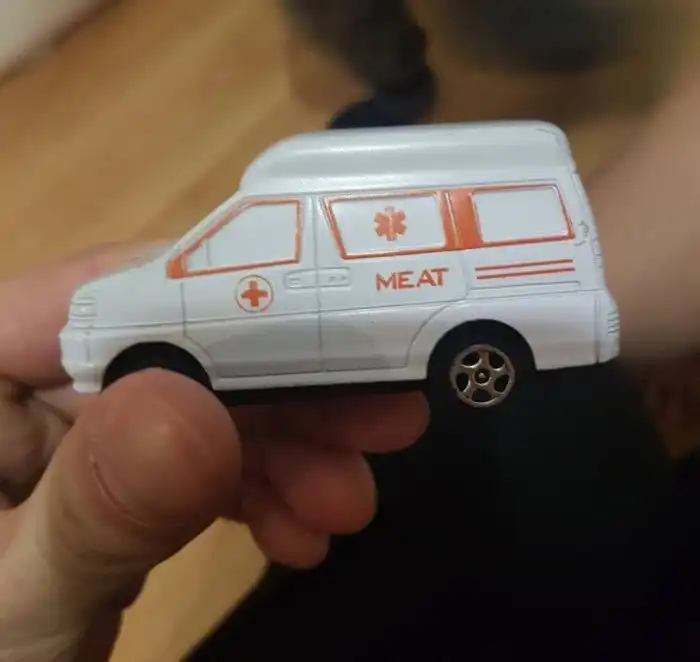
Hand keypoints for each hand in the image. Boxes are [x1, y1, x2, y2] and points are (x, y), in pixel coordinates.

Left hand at [0, 243, 428, 660]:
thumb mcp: (16, 601)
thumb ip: (97, 507)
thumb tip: (195, 410)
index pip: (95, 300)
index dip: (217, 296)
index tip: (328, 319)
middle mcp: (28, 384)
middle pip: (174, 352)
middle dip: (281, 393)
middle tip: (381, 418)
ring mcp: (79, 431)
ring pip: (204, 407)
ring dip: (287, 453)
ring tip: (346, 501)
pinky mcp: (121, 476)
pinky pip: (200, 460)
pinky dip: (258, 491)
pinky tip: (297, 530)